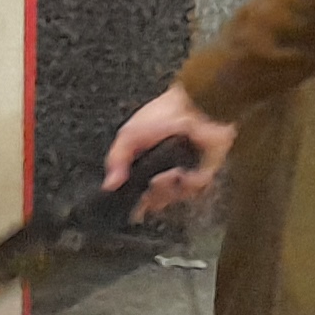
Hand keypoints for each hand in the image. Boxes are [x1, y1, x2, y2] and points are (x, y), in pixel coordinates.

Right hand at [104, 86, 234, 220]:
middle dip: (153, 197)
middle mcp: (165, 167)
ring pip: (175, 197)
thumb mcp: (129, 135)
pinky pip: (194, 191)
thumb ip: (116, 159)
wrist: (193, 108)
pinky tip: (182, 172)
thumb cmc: (164, 113)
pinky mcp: (204, 173)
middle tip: (151, 187)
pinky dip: (187, 184)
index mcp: (146, 159)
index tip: (134, 206)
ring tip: (169, 174)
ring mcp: (185, 171)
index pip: (138, 189)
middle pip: (156, 199)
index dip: (136, 201)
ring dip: (169, 188)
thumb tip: (109, 184)